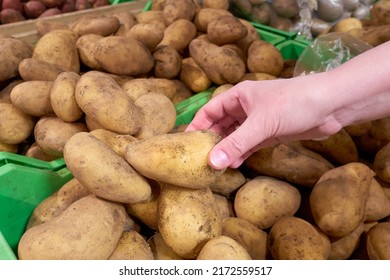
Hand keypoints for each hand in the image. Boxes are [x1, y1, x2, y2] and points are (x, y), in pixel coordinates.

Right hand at [185, 76, 342, 169]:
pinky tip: (234, 164)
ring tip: (215, 166)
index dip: (197, 125)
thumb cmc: (293, 103)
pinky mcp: (270, 132)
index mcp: (238, 96)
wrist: (330, 105)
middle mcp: (245, 107)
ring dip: (227, 149)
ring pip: (235, 136)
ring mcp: (258, 121)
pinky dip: (242, 153)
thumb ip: (236, 144)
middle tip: (199, 159)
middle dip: (212, 140)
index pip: (210, 110)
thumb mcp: (261, 124)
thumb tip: (213, 163)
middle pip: (221, 125)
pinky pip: (250, 144)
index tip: (185, 143)